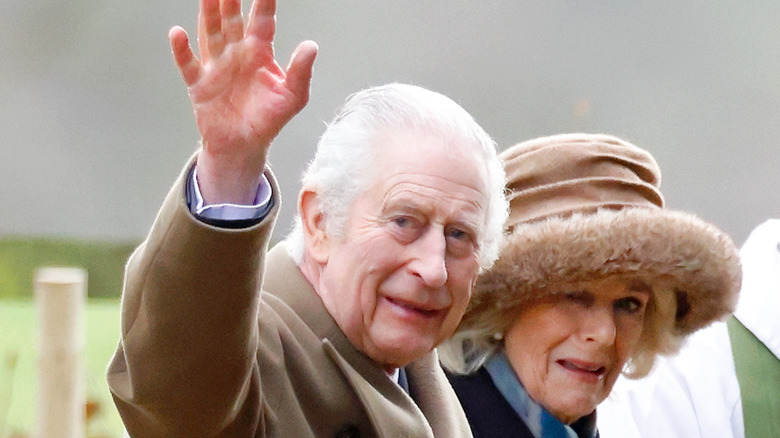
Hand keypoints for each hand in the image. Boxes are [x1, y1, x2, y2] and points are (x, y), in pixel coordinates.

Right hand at [169, 0, 316, 203]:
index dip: (264, 1)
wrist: (244, 145)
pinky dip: (182, 50)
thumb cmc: (269, 119)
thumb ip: (301, 71)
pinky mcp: (199, 84)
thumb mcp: (293, 96)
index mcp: (259, 52)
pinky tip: (178, 33)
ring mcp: (216, 66)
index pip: (262, 20)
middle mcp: (236, 53)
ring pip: (210, 33)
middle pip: (232, 19)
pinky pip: (189, 64)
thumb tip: (311, 46)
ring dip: (207, 14)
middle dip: (230, 0)